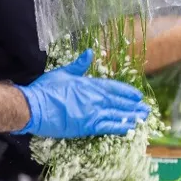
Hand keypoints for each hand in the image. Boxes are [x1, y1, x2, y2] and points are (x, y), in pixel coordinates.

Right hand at [14, 50, 149, 137]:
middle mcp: (94, 98)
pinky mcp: (86, 126)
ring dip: (131, 116)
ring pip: (116, 114)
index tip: (137, 95)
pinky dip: (119, 127)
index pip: (113, 87)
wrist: (34, 107)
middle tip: (146, 108)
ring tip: (142, 118)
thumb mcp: (63, 72)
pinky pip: (107, 127)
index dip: (126, 91)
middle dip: (133, 105)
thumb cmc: (45, 89)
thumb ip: (79, 65)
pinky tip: (129, 128)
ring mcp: (92, 113)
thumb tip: (90, 52)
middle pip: (118, 102)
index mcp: (89, 84)